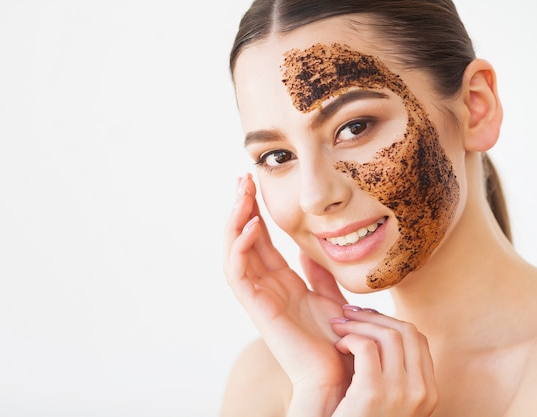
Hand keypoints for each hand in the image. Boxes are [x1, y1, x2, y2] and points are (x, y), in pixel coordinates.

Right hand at [224, 174, 352, 412]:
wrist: (342, 375)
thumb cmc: (339, 342)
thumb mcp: (330, 297)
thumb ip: (317, 273)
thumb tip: (308, 247)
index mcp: (280, 283)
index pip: (261, 240)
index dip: (255, 211)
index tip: (256, 183)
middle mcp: (264, 286)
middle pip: (243, 239)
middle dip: (241, 207)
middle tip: (243, 178)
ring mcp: (258, 297)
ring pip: (234, 251)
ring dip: (235, 220)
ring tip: (242, 192)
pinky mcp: (256, 308)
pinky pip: (238, 273)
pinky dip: (241, 247)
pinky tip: (253, 225)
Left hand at [330, 306, 438, 415]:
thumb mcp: (387, 399)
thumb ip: (390, 373)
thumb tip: (378, 331)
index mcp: (427, 392)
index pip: (418, 340)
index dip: (390, 322)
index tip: (366, 318)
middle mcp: (421, 392)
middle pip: (406, 331)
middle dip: (374, 316)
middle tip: (347, 313)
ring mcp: (401, 393)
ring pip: (388, 335)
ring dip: (358, 323)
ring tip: (338, 327)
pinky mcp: (374, 393)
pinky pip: (367, 347)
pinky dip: (351, 339)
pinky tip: (338, 346)